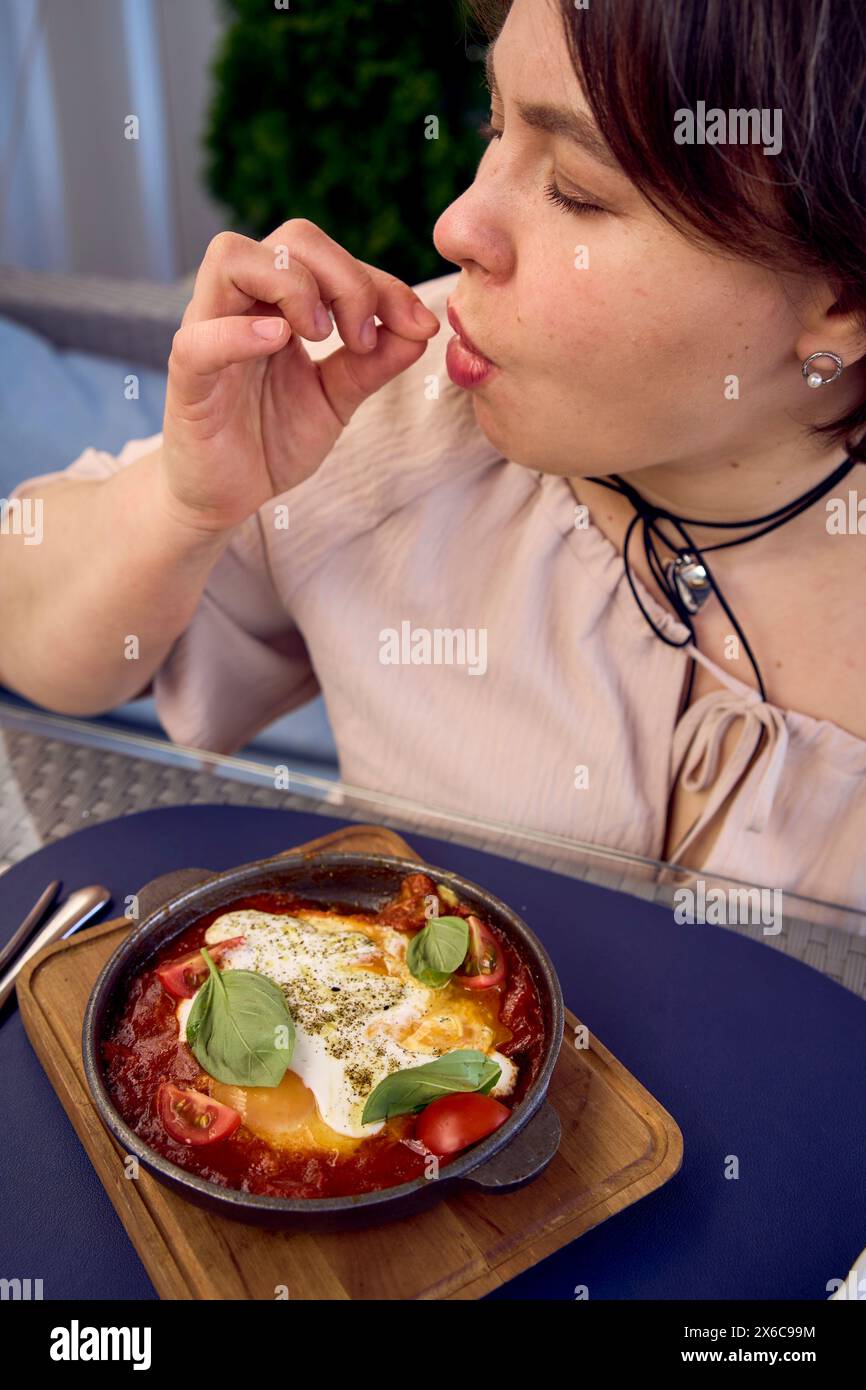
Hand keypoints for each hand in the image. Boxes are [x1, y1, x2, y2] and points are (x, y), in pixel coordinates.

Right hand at [159, 220, 439, 532]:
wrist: (226, 495)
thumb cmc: (272, 438)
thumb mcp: (338, 398)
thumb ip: (375, 362)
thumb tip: (424, 326)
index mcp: (277, 301)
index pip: (330, 257)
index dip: (381, 283)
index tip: (418, 325)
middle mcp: (240, 304)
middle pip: (290, 239)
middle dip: (344, 277)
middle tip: (361, 337)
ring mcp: (207, 334)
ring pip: (232, 258)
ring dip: (292, 286)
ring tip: (320, 337)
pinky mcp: (187, 379)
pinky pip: (199, 339)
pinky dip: (240, 333)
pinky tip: (280, 341)